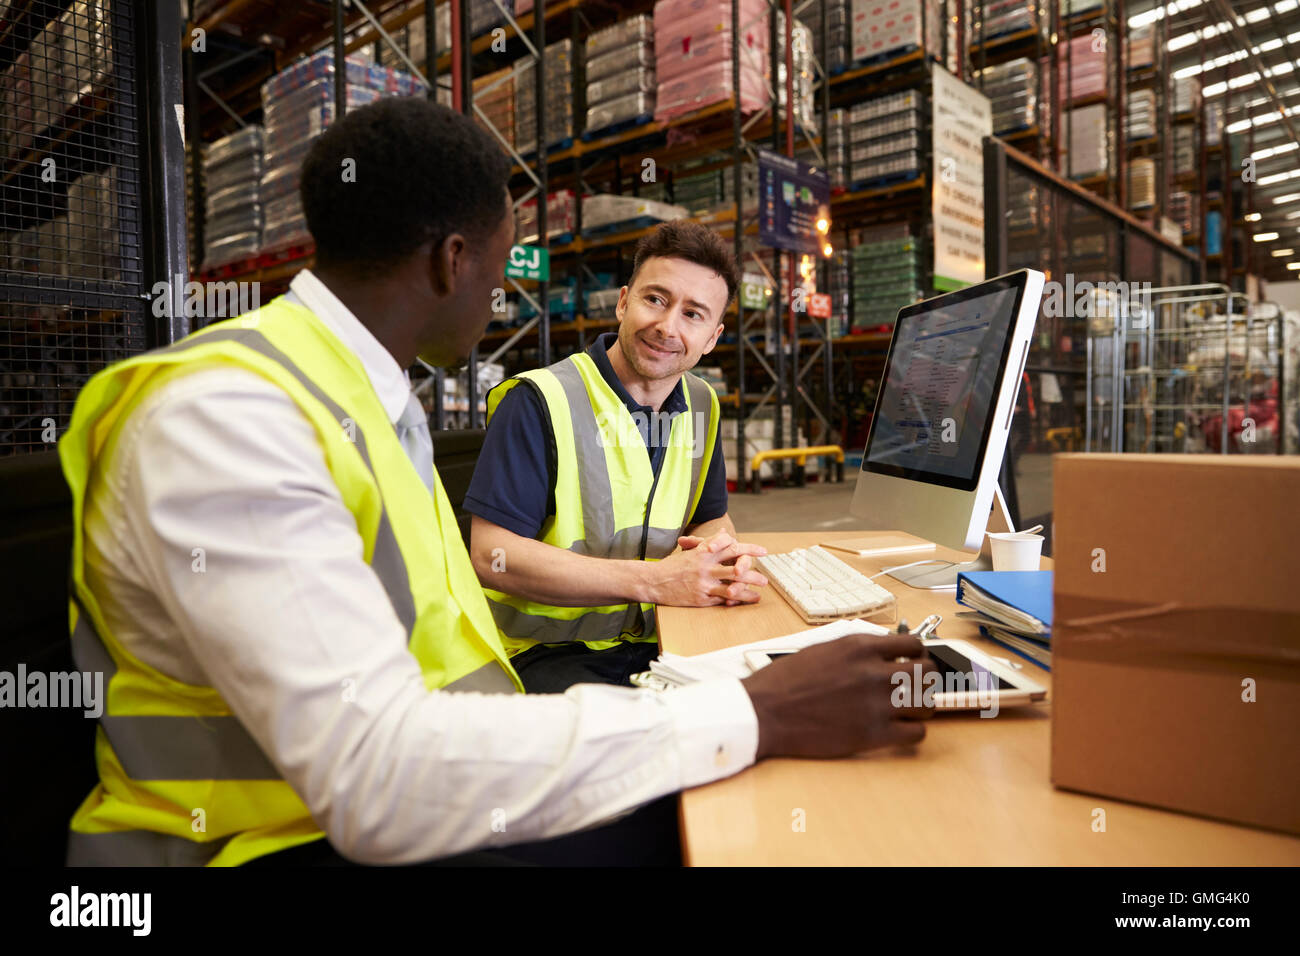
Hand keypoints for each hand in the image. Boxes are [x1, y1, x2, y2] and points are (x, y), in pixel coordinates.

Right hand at [648, 532, 767, 606]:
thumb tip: (724, 532)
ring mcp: (704, 583)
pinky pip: (722, 600)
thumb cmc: (673, 565)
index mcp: (704, 552)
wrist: (653, 581)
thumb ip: (710, 542)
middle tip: (764, 577)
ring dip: (749, 589)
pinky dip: (735, 600)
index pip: (731, 547)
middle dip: (754, 572)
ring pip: (733, 586)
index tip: (762, 551)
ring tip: (760, 591)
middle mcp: (706, 566)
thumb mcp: (691, 550)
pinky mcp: (701, 598)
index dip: (749, 549)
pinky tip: (744, 600)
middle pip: (736, 566)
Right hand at [741, 633, 937, 758]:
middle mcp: (874, 672)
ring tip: (907, 709)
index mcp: (860, 647)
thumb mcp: (823, 649)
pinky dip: (912, 732)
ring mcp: (876, 705)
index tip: (913, 663)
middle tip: (914, 687)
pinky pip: (916, 734)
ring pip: (928, 703)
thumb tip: (885, 653)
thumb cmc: (785, 681)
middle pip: (928, 673)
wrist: (764, 711)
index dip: (917, 655)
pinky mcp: (873, 735)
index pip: (914, 645)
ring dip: (921, 706)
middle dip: (925, 680)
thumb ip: (857, 650)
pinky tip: (898, 729)